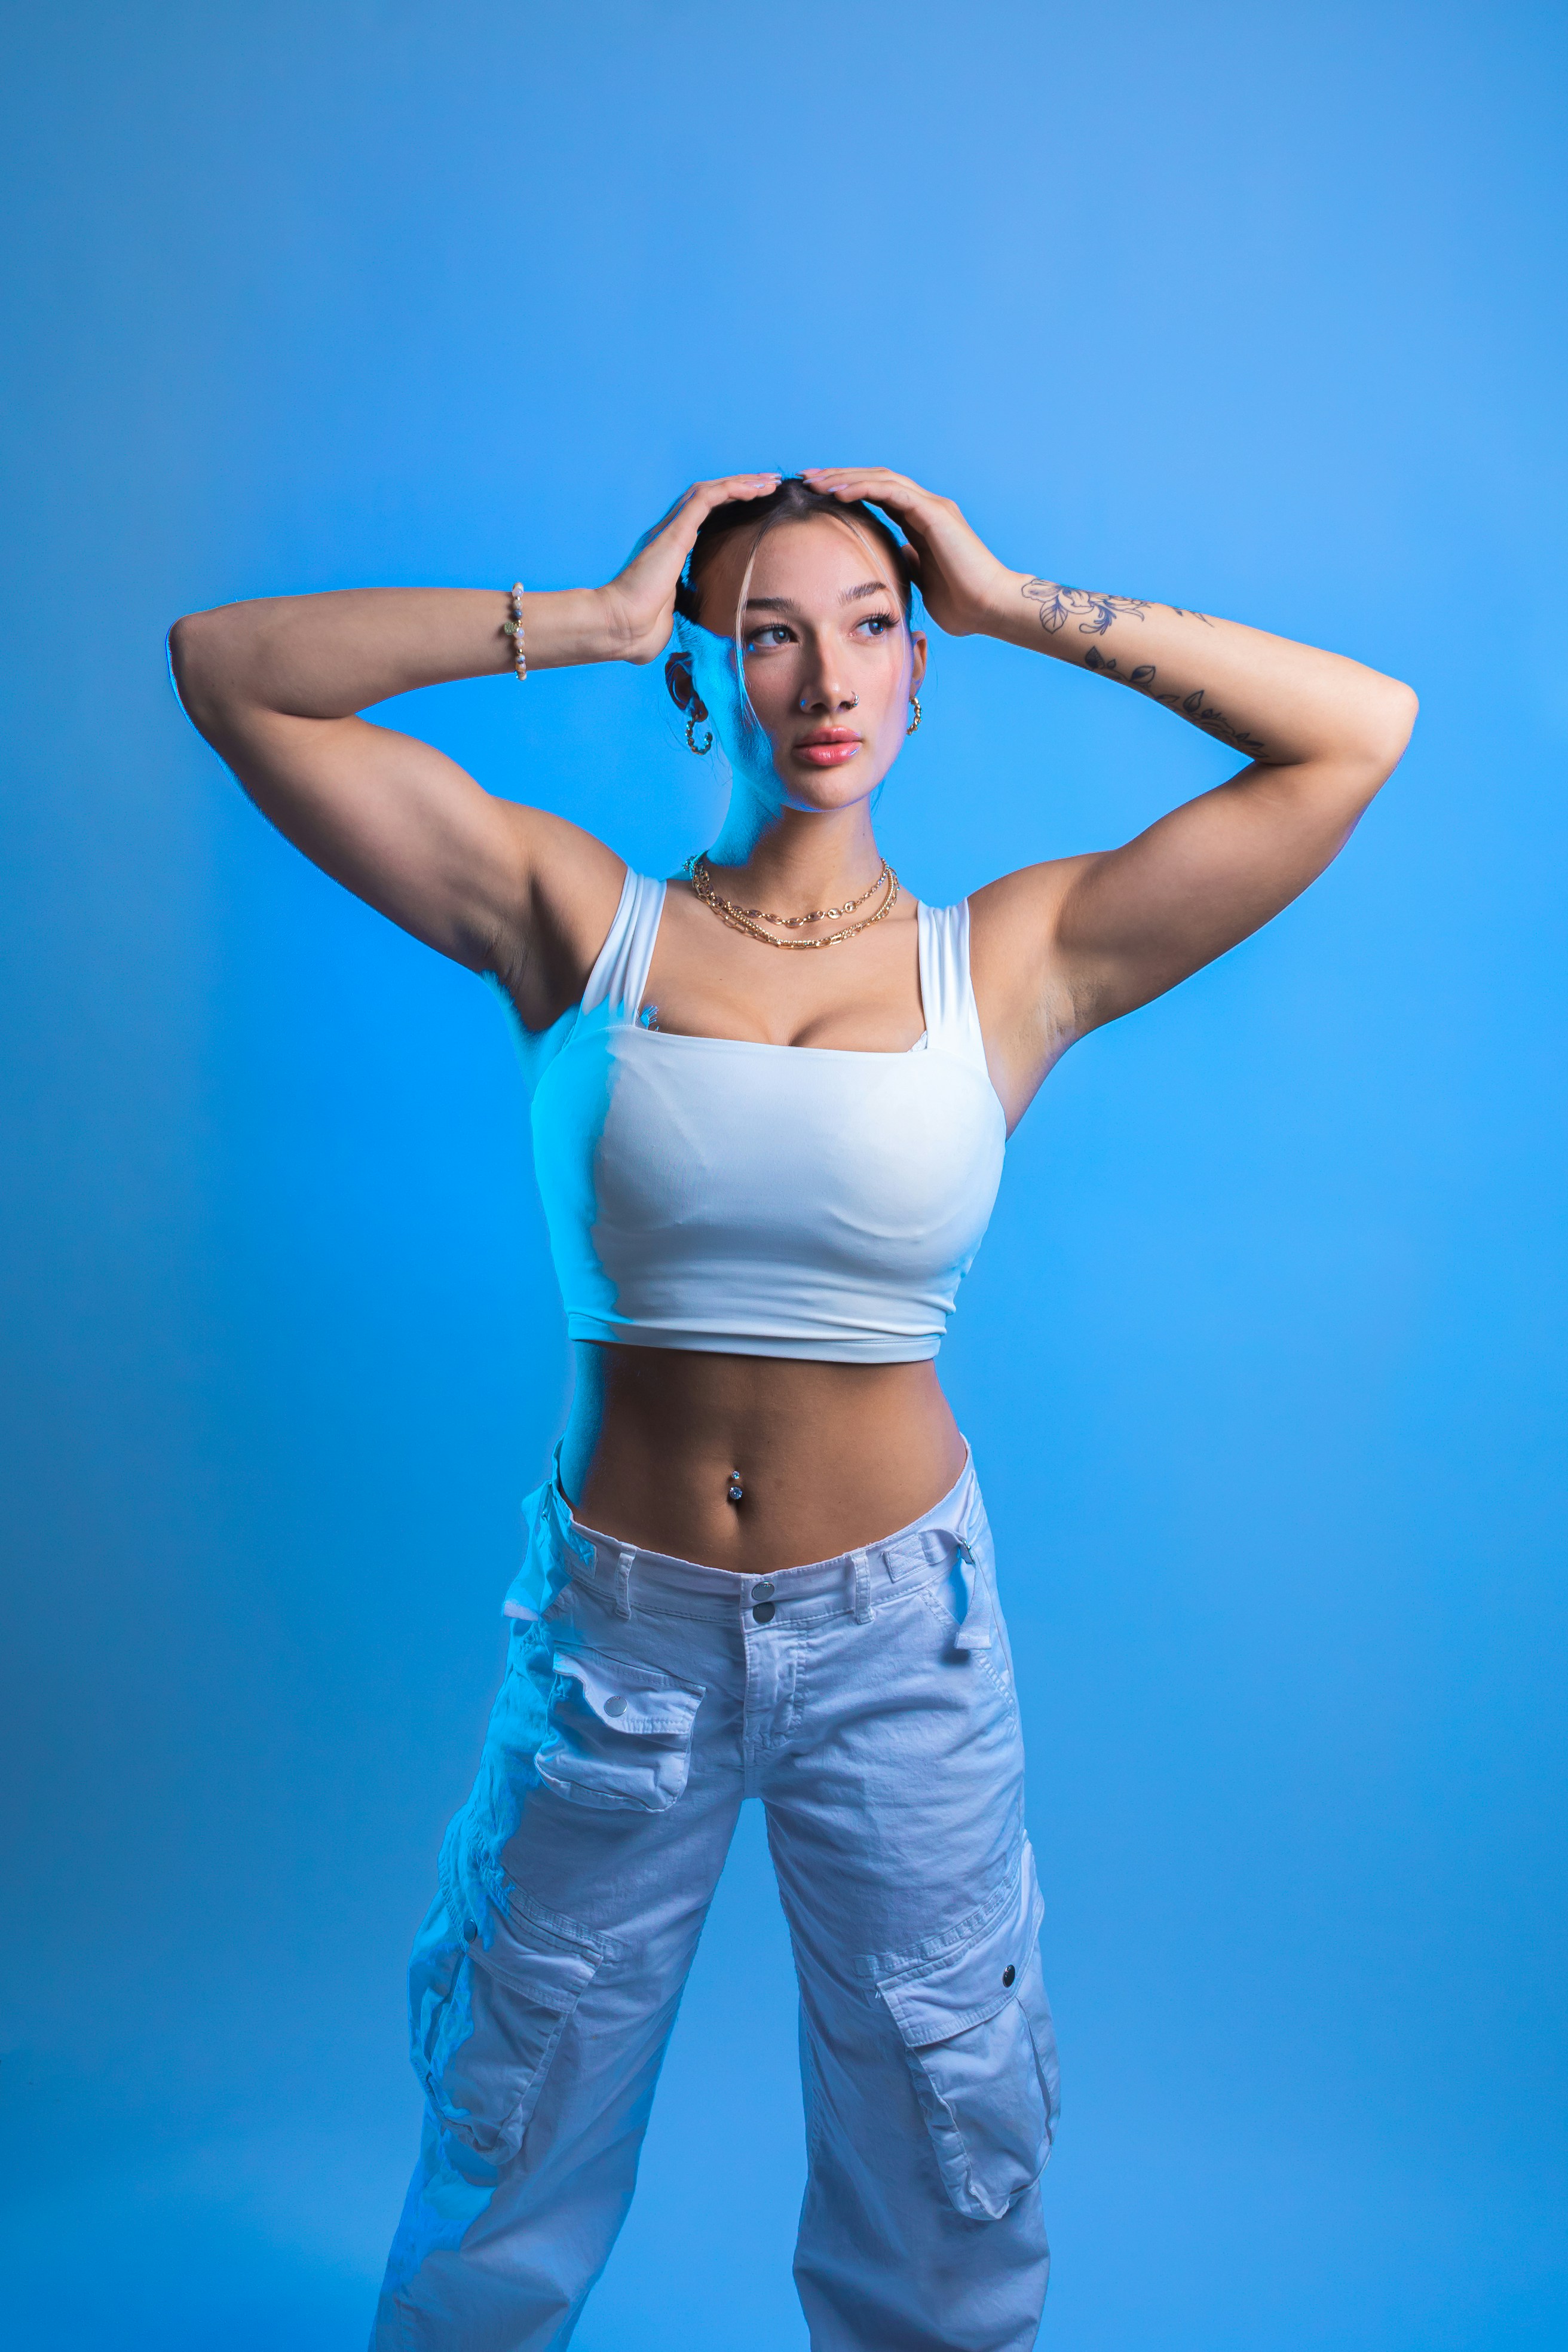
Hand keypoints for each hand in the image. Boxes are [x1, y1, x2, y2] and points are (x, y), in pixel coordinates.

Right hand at [599, 474, 780, 663]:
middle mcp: (670, 533)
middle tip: (770, 483)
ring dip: (743, 483)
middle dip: (742, 486)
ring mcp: (671, 529)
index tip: (757, 504)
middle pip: (710, 496)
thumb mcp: (672, 616)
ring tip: (770, 482)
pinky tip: (756, 490)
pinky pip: (709, 498)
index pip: (703, 516)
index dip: (730, 505)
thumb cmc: (640, 631)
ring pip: (712, 491)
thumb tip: (698, 621)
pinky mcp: (676, 530)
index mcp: (670, 550)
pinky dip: (733, 489)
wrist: (621, 626)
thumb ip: (685, 611)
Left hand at [799, 467, 1011, 637]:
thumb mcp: (921, 583)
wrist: (990, 608)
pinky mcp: (934, 513)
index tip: (817, 496)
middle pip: (874, 481)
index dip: (848, 492)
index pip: (877, 496)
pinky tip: (837, 492)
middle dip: (839, 477)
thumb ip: (908, 566)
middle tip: (806, 478)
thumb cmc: (962, 605)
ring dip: (845, 478)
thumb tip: (892, 562)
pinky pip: (891, 491)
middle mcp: (926, 508)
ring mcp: (931, 507)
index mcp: (921, 523)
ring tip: (814, 481)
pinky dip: (862, 489)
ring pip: (880, 479)